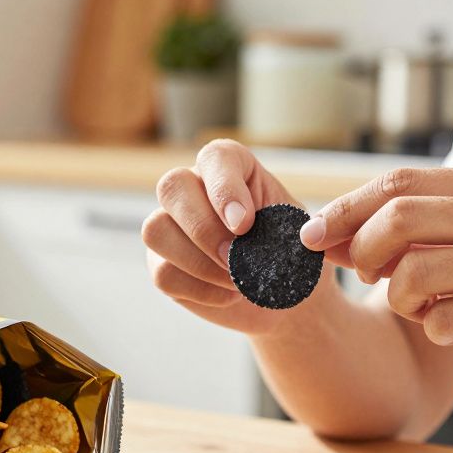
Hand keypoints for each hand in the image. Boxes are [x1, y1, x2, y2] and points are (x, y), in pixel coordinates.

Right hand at [142, 139, 324, 334]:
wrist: (284, 295)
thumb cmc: (291, 253)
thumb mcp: (296, 233)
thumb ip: (279, 226)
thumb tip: (254, 237)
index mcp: (231, 168)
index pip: (215, 157)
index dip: (224, 188)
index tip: (245, 224)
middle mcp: (193, 188)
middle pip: (172, 187)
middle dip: (203, 228)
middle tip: (235, 259)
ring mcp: (171, 226)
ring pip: (155, 230)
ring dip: (197, 262)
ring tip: (237, 281)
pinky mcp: (162, 263)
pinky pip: (163, 273)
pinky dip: (200, 290)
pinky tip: (229, 296)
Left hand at [300, 167, 452, 399]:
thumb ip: (419, 232)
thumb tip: (328, 232)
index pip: (397, 183)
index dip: (343, 209)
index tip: (309, 236)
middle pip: (397, 218)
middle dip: (360, 252)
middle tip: (363, 278)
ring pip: (413, 274)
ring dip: (399, 301)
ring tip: (421, 309)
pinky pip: (443, 321)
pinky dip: (433, 331)